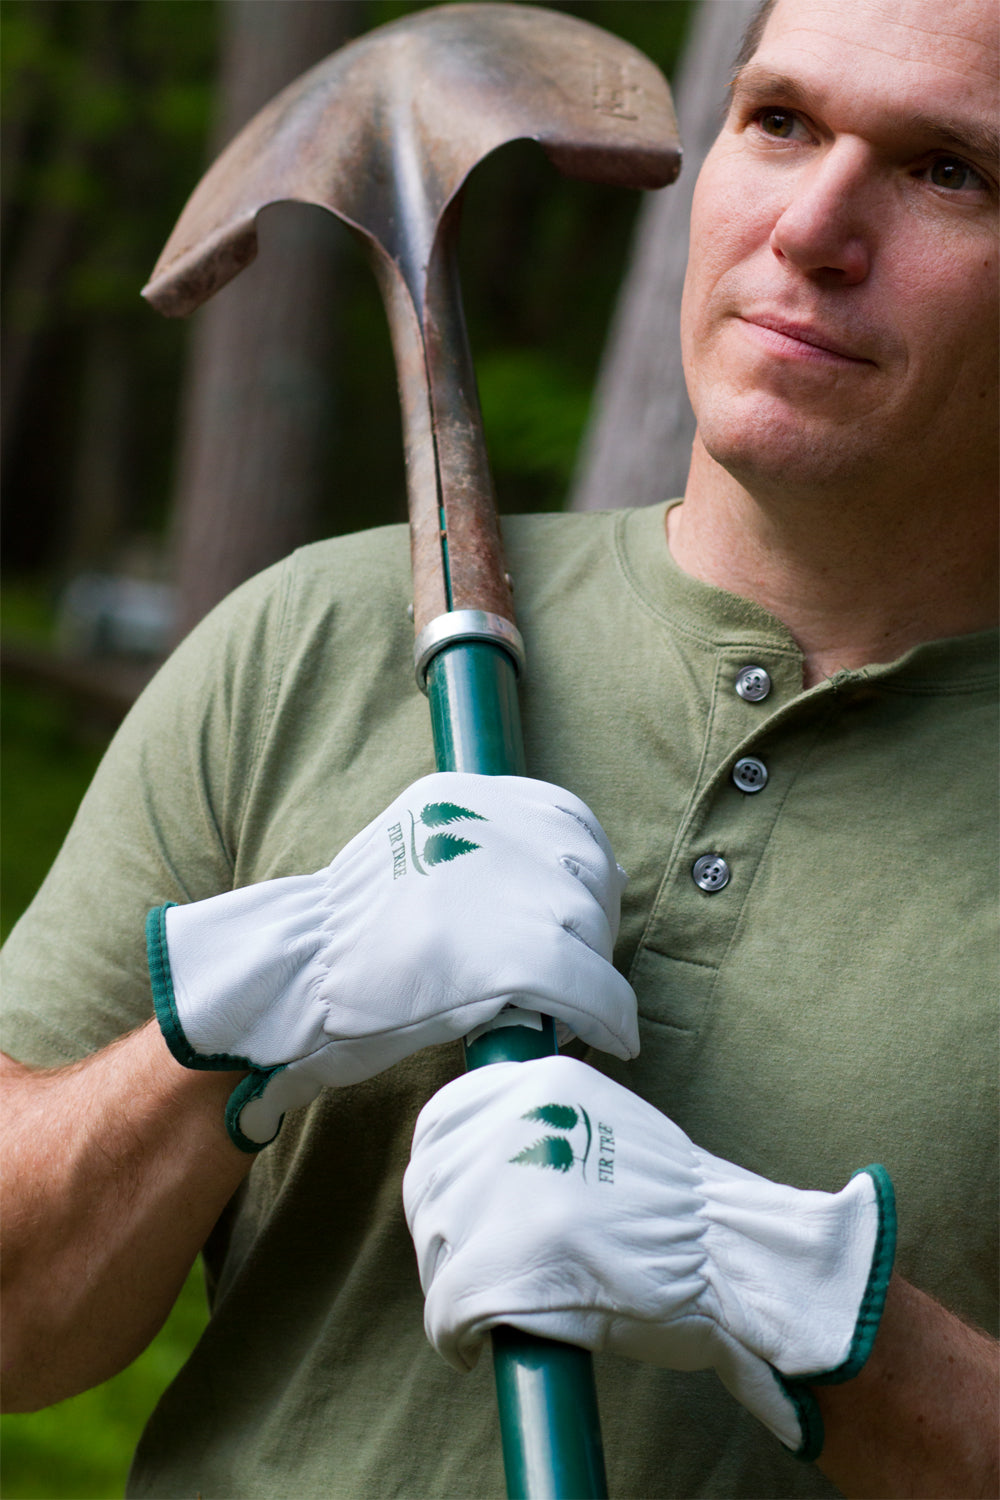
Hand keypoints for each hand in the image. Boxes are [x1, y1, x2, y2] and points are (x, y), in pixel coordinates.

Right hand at [146, 774, 637, 1149]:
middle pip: (586, 872)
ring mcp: (502, 887)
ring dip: (596, 972)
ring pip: (589, 929)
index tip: (582, 914)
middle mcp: (487, 827)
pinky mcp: (512, 954)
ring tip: (575, 1007)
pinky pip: (588, 984)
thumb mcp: (412, 858)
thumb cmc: (351, 940)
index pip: (566, 819)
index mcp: (458, 798)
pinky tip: (614, 1037)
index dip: (585, 874)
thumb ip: (477, 855)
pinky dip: (610, 1014)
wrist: (293, 984)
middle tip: (579, 970)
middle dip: (594, 925)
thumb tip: (563, 884)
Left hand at [403, 1055, 895, 1458]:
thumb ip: (535, 1123)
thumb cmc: (671, 1202)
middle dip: (440, 1233)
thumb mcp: (597, 1120)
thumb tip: (470, 1160)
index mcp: (538, 1083)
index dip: (438, 1174)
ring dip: (446, 1281)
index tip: (450, 1208)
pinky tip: (469, 1346)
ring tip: (475, 1304)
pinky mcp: (511, 1264)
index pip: (440, 1123)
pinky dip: (451, 1335)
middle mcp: (516, 1127)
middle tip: (465, 1267)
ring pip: (436, 1246)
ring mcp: (510, 1194)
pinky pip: (448, 1306)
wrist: (734, 1256)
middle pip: (428, 1185)